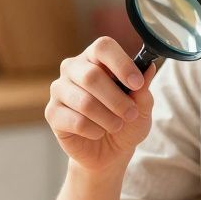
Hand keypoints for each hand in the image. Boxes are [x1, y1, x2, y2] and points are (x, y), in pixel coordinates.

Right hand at [46, 37, 158, 173]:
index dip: (121, 64)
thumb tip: (148, 68)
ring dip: (108, 118)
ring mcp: (59, 89)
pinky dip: (94, 131)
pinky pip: (76, 121)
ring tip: (116, 125)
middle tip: (130, 113)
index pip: (103, 47)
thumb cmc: (125, 122)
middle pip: (92, 76)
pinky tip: (97, 132)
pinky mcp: (52, 113)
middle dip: (117, 100)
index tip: (137, 83)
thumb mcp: (141, 108)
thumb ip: (143, 89)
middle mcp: (73, 68)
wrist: (109, 152)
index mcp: (95, 58)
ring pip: (85, 102)